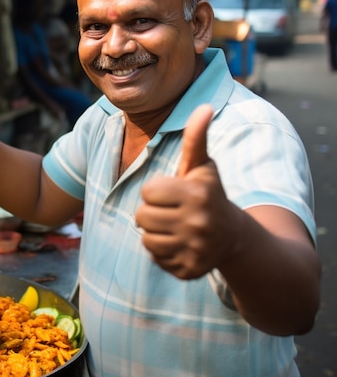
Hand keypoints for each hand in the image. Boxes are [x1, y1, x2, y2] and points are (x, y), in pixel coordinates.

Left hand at [135, 104, 237, 279]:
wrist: (233, 237)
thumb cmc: (209, 194)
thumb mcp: (203, 166)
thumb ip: (197, 138)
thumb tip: (204, 106)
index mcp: (197, 193)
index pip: (147, 192)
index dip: (157, 191)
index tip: (174, 193)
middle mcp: (197, 223)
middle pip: (141, 217)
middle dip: (153, 212)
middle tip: (173, 212)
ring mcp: (195, 250)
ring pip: (146, 240)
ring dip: (156, 233)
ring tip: (176, 228)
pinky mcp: (189, 270)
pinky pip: (155, 259)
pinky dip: (163, 253)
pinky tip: (180, 244)